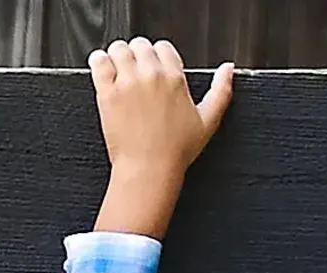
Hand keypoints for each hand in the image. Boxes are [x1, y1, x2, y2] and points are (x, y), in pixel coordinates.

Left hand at [90, 39, 235, 239]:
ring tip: (120, 75)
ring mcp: (128, 83)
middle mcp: (151, 75)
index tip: (155, 74)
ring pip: (119, 48)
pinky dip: (100, 62)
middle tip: (137, 78)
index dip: (158, 59)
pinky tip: (105, 73)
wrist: (149, 172)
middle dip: (138, 58)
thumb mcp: (208, 122)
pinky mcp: (107, 93)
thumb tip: (228, 70)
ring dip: (118, 57)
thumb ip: (221, 92)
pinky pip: (98, 61)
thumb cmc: (176, 153)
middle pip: (140, 45)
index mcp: (174, 78)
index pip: (163, 47)